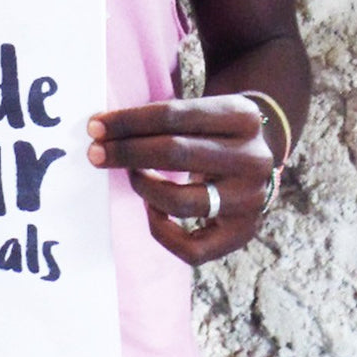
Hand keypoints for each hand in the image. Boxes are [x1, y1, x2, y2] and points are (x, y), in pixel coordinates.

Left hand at [87, 95, 272, 264]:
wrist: (260, 152)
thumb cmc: (215, 128)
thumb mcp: (206, 107)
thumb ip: (166, 115)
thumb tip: (104, 128)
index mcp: (243, 116)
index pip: (174, 115)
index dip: (129, 121)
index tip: (96, 125)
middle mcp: (253, 158)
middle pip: (175, 153)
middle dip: (127, 152)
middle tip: (95, 152)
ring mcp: (251, 199)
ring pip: (182, 201)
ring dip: (143, 187)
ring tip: (132, 175)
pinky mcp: (243, 233)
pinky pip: (194, 249)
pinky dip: (163, 232)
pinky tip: (152, 209)